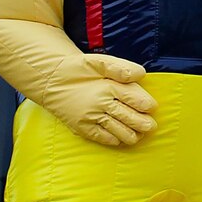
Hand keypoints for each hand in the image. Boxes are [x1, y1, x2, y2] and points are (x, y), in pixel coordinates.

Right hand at [43, 53, 157, 146]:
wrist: (49, 80)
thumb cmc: (78, 69)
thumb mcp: (98, 61)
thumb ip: (120, 67)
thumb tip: (141, 74)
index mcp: (107, 86)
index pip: (134, 99)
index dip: (146, 105)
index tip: (152, 107)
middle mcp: (100, 104)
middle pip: (129, 118)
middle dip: (144, 124)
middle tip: (151, 126)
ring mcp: (90, 118)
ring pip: (118, 131)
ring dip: (132, 135)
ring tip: (140, 134)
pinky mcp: (82, 128)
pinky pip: (102, 138)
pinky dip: (114, 140)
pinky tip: (121, 139)